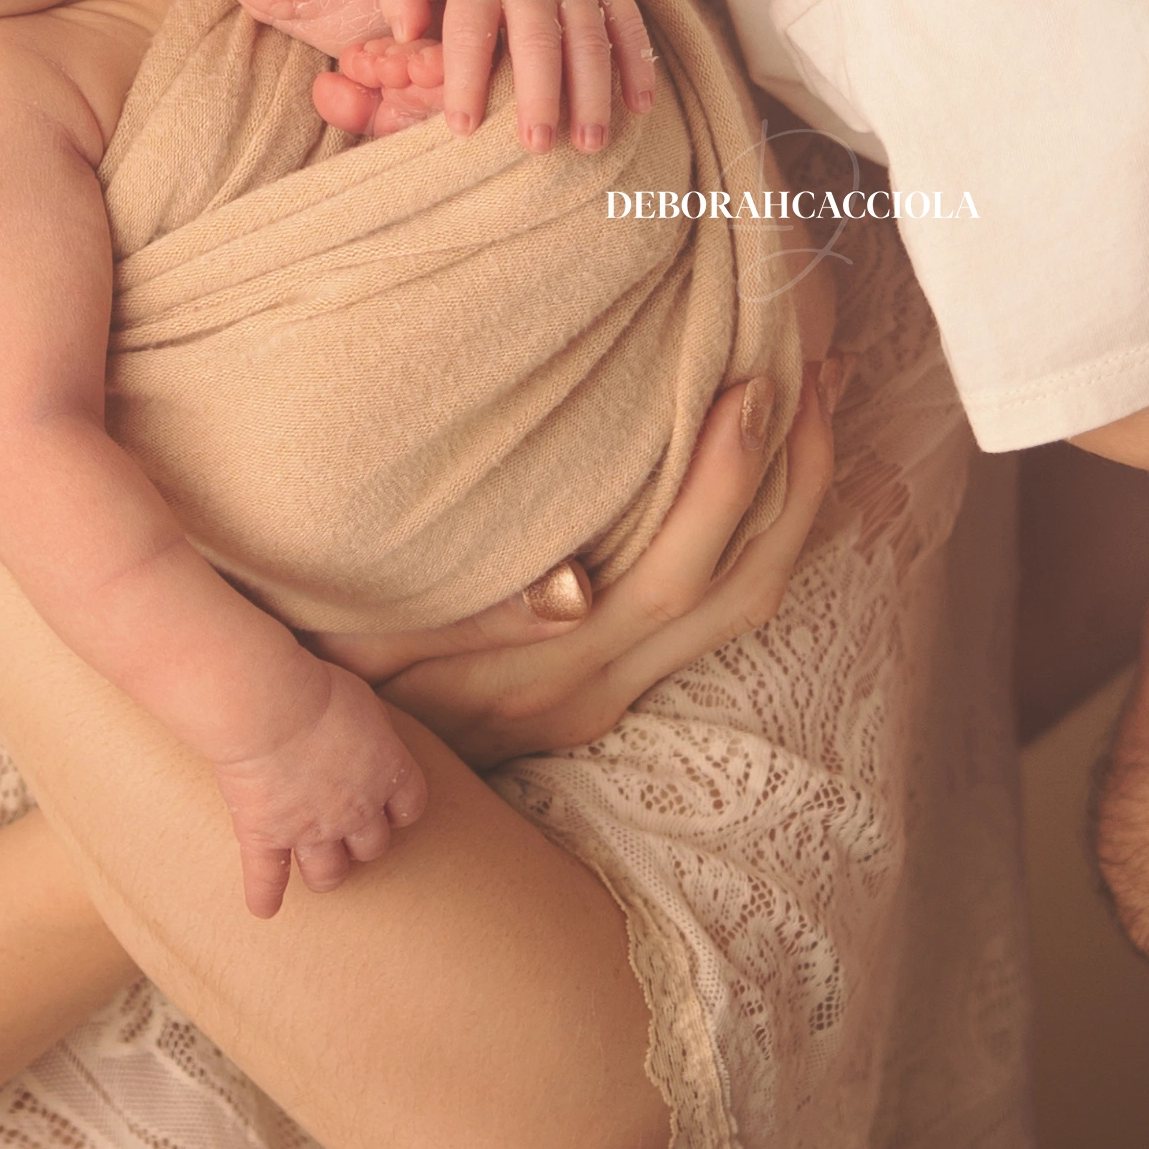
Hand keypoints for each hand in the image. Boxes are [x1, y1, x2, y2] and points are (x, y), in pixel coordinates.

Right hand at [211, 662, 431, 918]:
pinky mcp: (265, 835)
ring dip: (326, 873)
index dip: (398, 810)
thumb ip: (372, 728)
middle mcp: (356, 810)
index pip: (409, 808)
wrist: (267, 705)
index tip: (388, 806)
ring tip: (318, 869)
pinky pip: (266, 878)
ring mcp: (310, 829)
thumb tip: (367, 732)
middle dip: (362, 841)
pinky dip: (264, 895)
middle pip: (372, 846)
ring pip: (328, 872)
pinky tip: (264, 909)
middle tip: (347, 831)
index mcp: (387, 772)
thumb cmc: (318, 688)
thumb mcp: (365, 700)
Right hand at [323, 360, 840, 763]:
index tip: (755, 386)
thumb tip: (574, 588)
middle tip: (818, 368)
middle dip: (794, 477)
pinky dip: (756, 534)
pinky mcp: (611, 693)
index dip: (729, 485)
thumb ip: (470, 623)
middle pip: (742, 588)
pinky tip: (762, 466)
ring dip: (794, 504)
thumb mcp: (367, 649)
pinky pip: (716, 614)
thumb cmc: (330, 687)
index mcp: (552, 675)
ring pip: (746, 606)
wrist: (331, 780)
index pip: (678, 577)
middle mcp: (600, 690)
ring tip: (815, 402)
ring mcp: (612, 698)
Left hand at [405, 0, 664, 152]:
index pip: (470, 32)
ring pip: (589, 38)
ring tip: (590, 143)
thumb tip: (403, 35)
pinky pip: (628, 22)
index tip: (463, 128)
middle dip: (539, 95)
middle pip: (538, 41)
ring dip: (593, 92)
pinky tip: (641, 107)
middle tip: (537, 145)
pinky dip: (638, 63)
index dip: (465, 81)